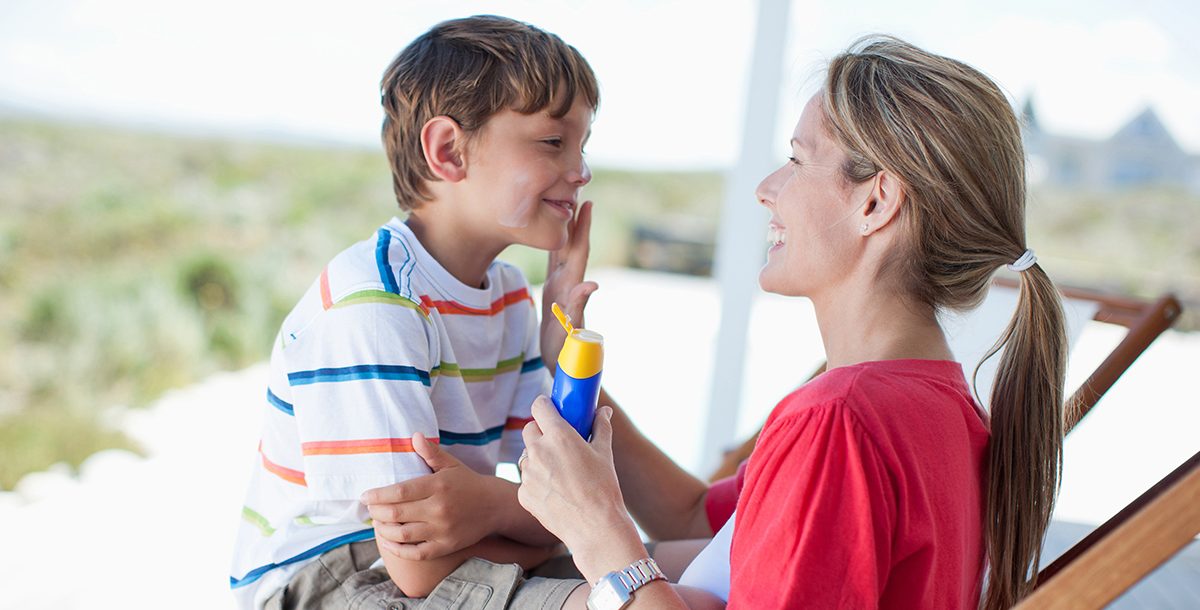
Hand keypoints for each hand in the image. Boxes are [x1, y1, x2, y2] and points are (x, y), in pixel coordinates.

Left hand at [361, 433, 498, 560]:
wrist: (495, 506)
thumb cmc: (468, 483)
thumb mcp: (451, 464)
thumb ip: (431, 453)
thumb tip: (414, 435)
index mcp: (438, 486)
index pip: (399, 491)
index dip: (378, 495)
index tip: (365, 496)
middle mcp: (439, 508)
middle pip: (397, 513)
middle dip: (377, 512)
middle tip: (369, 510)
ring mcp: (442, 530)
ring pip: (403, 534)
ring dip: (384, 530)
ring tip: (377, 524)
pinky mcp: (446, 546)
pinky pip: (416, 553)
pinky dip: (398, 550)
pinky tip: (387, 542)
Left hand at [518, 397, 645, 580]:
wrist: (595, 528)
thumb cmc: (604, 488)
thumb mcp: (604, 453)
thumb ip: (601, 427)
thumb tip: (603, 411)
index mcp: (559, 436)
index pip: (539, 406)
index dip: (545, 405)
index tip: (550, 409)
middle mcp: (539, 451)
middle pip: (529, 429)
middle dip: (541, 432)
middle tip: (557, 442)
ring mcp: (528, 474)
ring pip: (527, 457)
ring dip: (538, 458)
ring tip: (560, 473)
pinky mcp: (523, 494)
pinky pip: (527, 481)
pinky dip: (537, 483)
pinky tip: (556, 492)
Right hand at [541, 200, 597, 374]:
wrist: (562, 364)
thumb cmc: (565, 351)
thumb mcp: (571, 329)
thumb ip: (579, 306)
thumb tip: (592, 284)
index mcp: (572, 287)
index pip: (579, 252)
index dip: (582, 229)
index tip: (587, 204)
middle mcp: (569, 283)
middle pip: (572, 246)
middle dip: (576, 220)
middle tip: (578, 192)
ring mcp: (562, 287)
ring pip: (564, 252)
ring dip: (566, 230)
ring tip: (566, 206)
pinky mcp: (554, 293)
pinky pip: (554, 263)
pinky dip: (554, 246)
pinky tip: (552, 234)